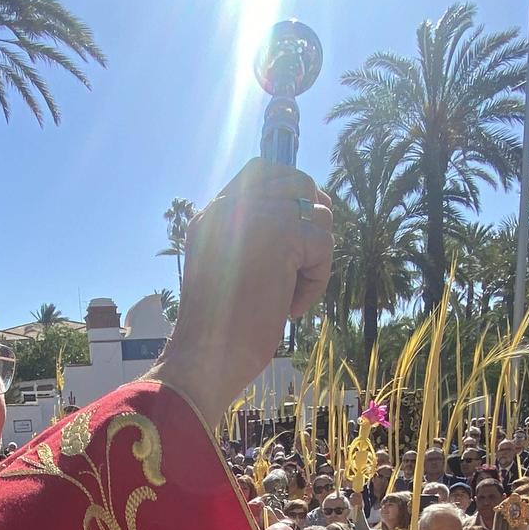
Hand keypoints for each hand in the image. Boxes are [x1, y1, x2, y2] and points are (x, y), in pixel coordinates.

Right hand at [151, 160, 332, 420]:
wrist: (205, 358)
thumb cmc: (217, 332)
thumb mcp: (228, 271)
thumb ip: (252, 238)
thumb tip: (307, 215)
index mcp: (210, 214)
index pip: (261, 171)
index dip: (291, 193)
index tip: (297, 235)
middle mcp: (227, 205)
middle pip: (297, 180)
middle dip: (313, 217)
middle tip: (307, 260)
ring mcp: (253, 213)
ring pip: (317, 214)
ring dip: (314, 258)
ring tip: (289, 295)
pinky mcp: (280, 231)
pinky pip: (323, 245)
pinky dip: (317, 282)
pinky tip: (290, 309)